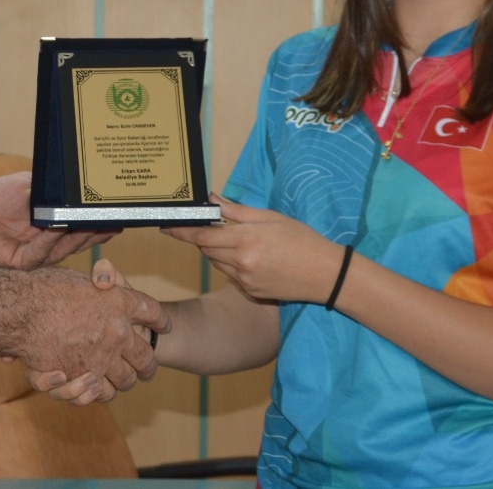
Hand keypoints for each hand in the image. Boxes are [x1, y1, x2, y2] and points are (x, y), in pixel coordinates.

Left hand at [0, 172, 117, 268]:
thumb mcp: (27, 186)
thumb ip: (49, 189)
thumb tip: (75, 185)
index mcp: (53, 224)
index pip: (83, 226)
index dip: (100, 222)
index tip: (118, 214)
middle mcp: (49, 242)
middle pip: (80, 240)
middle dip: (97, 230)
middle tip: (114, 219)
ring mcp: (36, 255)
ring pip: (64, 249)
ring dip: (78, 236)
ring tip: (92, 221)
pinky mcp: (21, 265)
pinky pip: (40, 254)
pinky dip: (49, 239)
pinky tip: (55, 227)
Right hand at [17, 263, 168, 401]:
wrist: (19, 308)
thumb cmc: (44, 288)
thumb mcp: (80, 277)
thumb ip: (100, 279)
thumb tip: (106, 280)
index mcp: (120, 302)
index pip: (153, 313)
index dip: (161, 321)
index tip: (165, 326)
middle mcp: (118, 332)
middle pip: (146, 358)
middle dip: (147, 366)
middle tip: (146, 369)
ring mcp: (102, 358)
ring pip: (125, 381)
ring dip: (124, 383)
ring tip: (123, 381)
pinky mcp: (82, 377)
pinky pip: (100, 393)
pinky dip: (98, 392)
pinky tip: (95, 386)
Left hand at [164, 196, 343, 303]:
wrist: (326, 275)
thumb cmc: (302, 240)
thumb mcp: (272, 218)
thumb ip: (238, 211)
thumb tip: (213, 200)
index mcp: (245, 240)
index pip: (202, 236)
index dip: (181, 231)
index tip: (166, 226)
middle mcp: (241, 262)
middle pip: (206, 250)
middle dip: (205, 238)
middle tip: (215, 227)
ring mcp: (245, 280)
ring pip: (217, 263)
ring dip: (218, 251)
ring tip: (242, 242)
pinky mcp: (251, 292)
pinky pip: (231, 275)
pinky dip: (233, 264)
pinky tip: (254, 259)